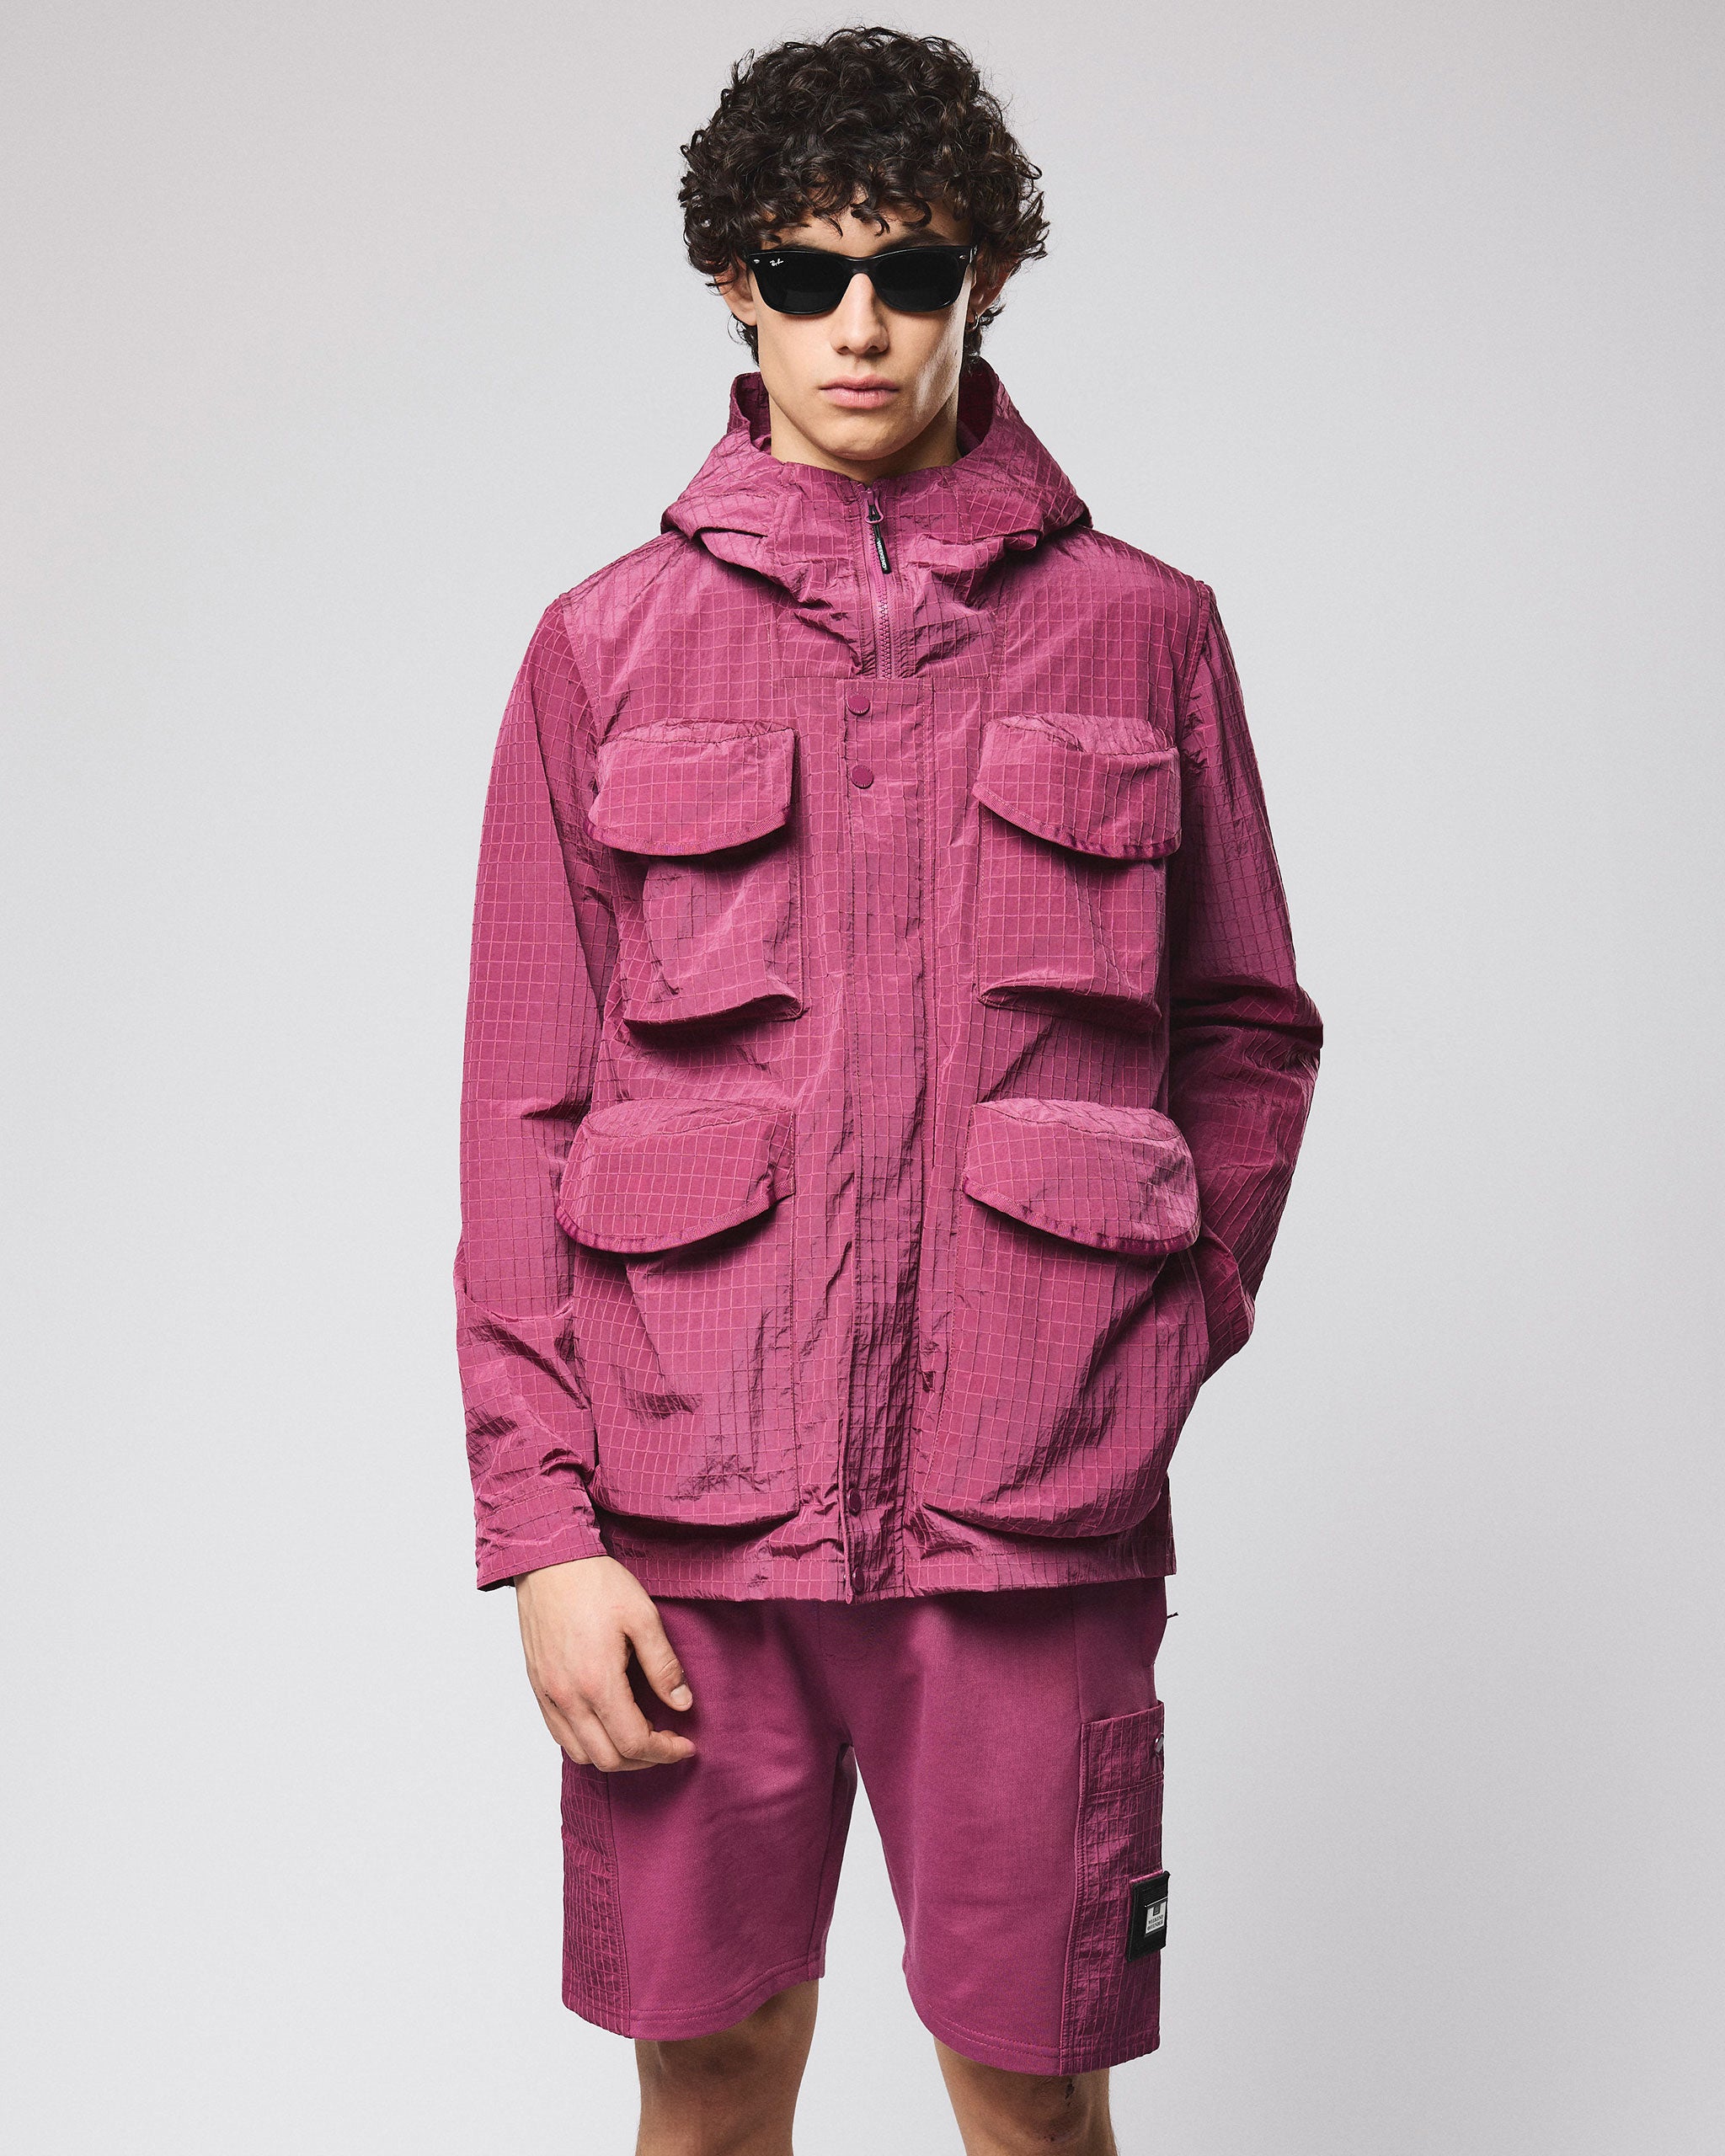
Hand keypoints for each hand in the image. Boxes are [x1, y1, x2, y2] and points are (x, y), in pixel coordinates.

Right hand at [514, 1555, 695, 1772]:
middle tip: (668, 1742)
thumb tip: (682, 1703)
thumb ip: (664, 1665)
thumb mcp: (642, 1617)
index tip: (685, 1744)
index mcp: (596, 1681)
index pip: (633, 1742)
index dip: (664, 1751)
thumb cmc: (596, 1584)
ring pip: (581, 1753)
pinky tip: (607, 1724)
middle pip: (608, 1759)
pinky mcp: (538, 1687)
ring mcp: (548, 1695)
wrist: (549, 1562)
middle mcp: (568, 1697)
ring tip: (639, 1735)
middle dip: (644, 1760)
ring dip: (614, 1755)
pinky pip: (560, 1735)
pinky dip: (587, 1743)